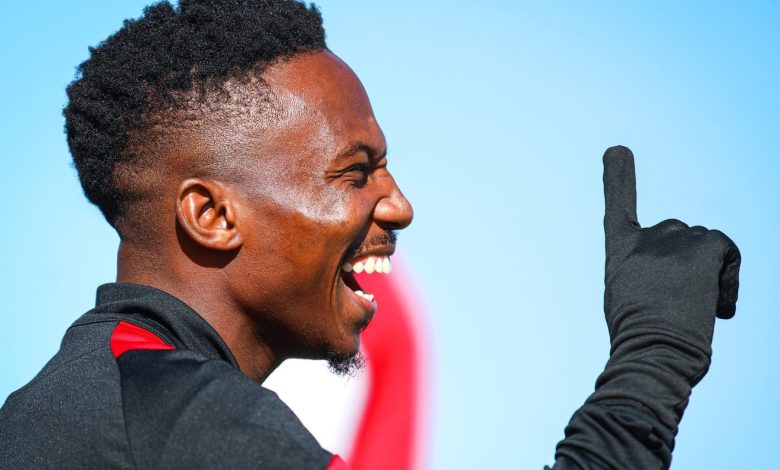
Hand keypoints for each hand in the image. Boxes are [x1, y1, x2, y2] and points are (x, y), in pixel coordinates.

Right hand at [588, 146, 740, 428]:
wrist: (652, 352)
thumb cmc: (640, 336)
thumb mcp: (628, 298)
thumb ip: (645, 271)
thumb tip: (681, 267)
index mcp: (619, 250)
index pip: (618, 203)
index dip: (618, 176)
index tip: (617, 151)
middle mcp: (644, 238)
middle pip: (678, 231)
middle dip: (686, 260)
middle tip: (682, 301)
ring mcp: (672, 240)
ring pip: (705, 243)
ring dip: (708, 272)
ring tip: (697, 310)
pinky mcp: (702, 247)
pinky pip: (727, 250)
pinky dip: (729, 278)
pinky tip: (719, 307)